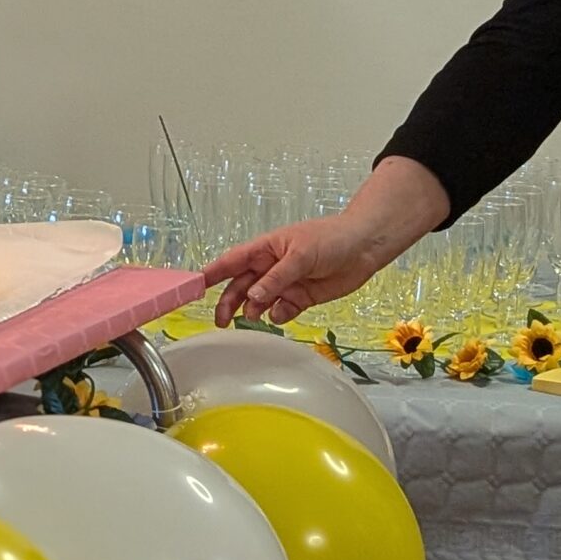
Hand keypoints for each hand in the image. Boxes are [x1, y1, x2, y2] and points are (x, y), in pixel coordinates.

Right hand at [204, 215, 396, 327]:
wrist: (365, 248)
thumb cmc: (330, 239)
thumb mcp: (300, 255)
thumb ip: (276, 278)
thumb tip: (253, 298)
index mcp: (265, 249)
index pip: (233, 261)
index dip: (213, 273)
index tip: (195, 286)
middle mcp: (271, 267)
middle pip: (242, 286)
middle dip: (229, 302)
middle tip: (221, 320)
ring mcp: (286, 283)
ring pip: (260, 301)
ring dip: (253, 311)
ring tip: (251, 319)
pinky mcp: (302, 297)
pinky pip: (283, 310)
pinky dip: (278, 315)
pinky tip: (278, 315)